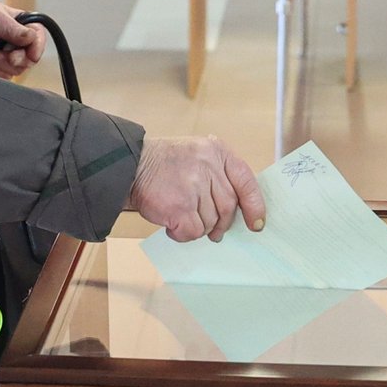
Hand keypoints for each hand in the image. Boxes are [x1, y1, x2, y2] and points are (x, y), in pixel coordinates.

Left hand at [0, 1, 46, 79]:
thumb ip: (13, 29)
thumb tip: (31, 37)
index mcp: (25, 27)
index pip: (39, 39)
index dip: (37, 49)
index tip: (31, 55)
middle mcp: (22, 44)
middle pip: (27, 60)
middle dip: (9, 58)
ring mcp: (11, 58)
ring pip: (14, 71)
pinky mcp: (0, 69)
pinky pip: (1, 78)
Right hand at [128, 136, 264, 242]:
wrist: (130, 165)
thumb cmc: (164, 164)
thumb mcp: (197, 155)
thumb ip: (218, 175)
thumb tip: (235, 211)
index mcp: (217, 152)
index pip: (247, 181)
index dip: (255, 206)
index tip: (256, 224)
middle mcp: (209, 166)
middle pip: (228, 207)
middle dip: (221, 224)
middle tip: (214, 232)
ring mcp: (194, 186)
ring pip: (210, 222)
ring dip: (198, 227)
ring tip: (181, 218)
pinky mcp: (180, 206)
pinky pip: (193, 231)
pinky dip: (183, 234)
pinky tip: (172, 225)